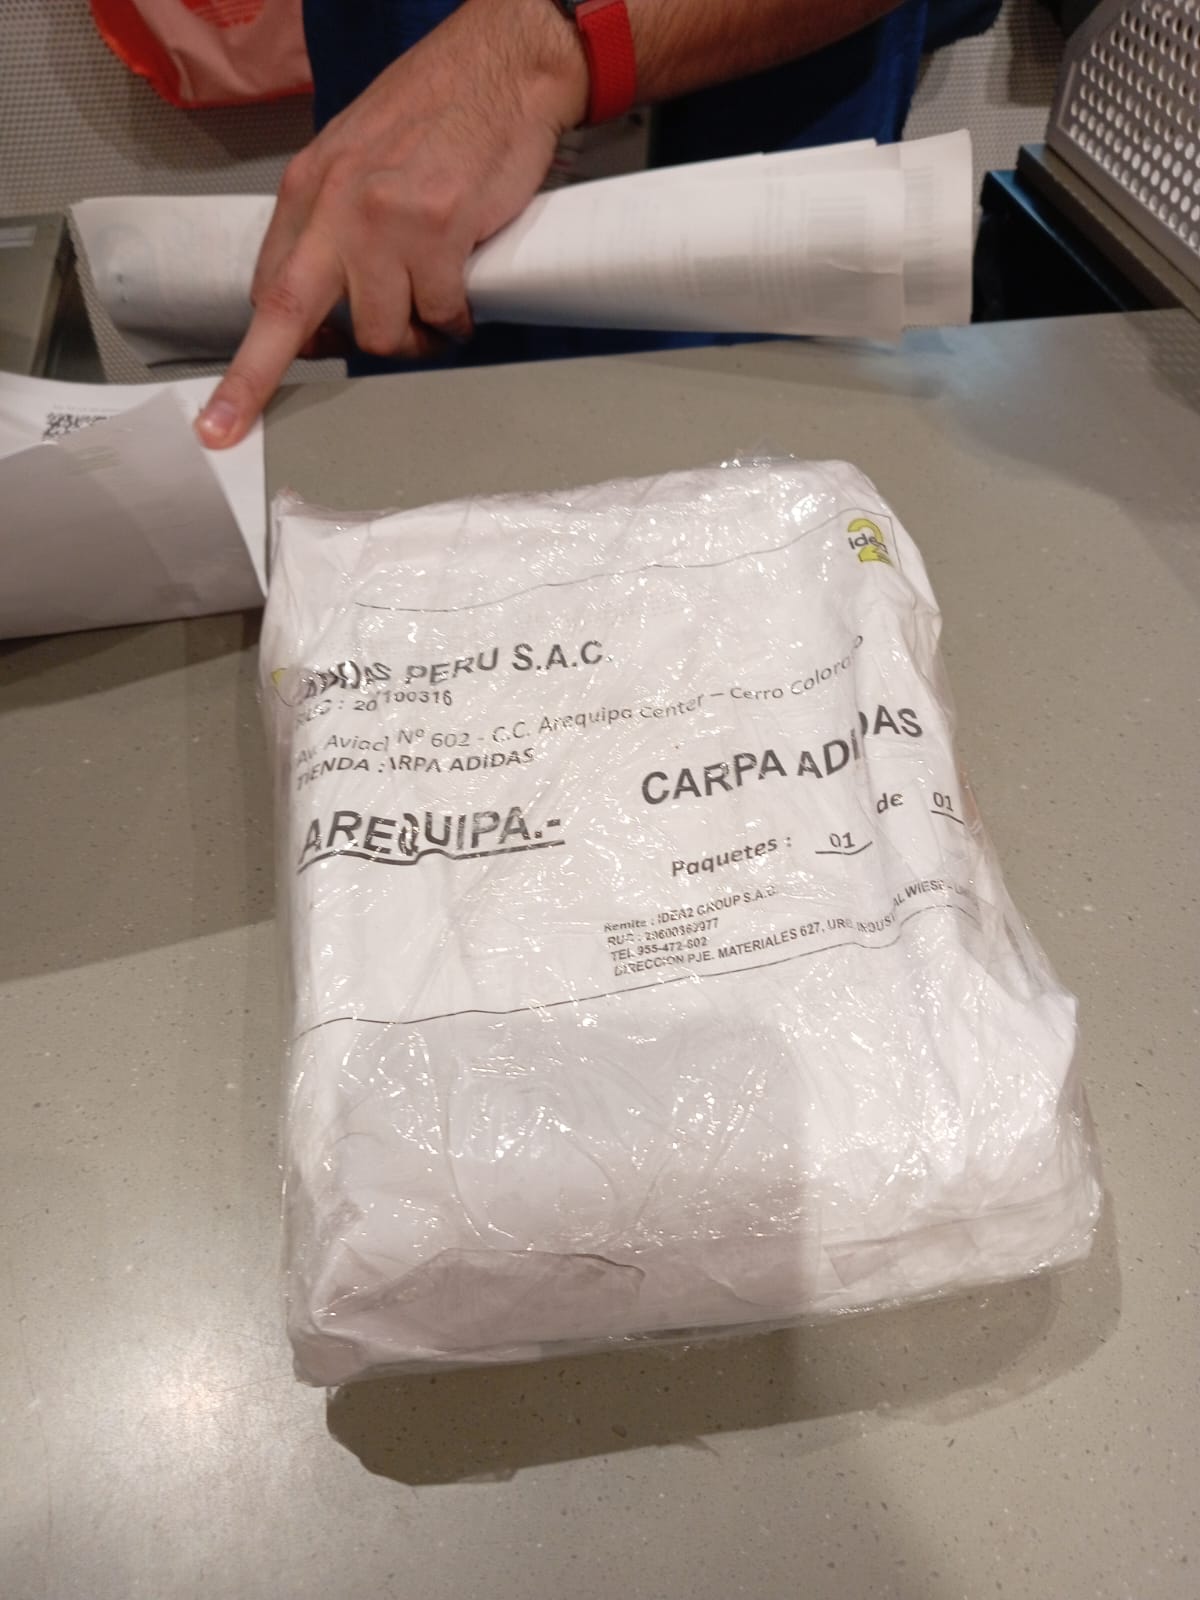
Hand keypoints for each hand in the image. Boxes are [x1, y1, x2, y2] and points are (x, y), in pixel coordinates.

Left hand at [195, 0, 586, 448]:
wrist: (501, 66)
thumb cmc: (437, 116)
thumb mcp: (357, 158)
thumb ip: (331, 225)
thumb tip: (323, 307)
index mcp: (307, 189)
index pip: (265, 288)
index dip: (254, 356)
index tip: (222, 410)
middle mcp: (336, 204)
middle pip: (287, 315)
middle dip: (251, 381)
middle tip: (227, 430)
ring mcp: (385, 217)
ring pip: (382, 332)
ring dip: (412, 340)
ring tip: (436, 314)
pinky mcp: (439, 226)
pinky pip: (440, 314)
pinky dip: (456, 321)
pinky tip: (466, 298)